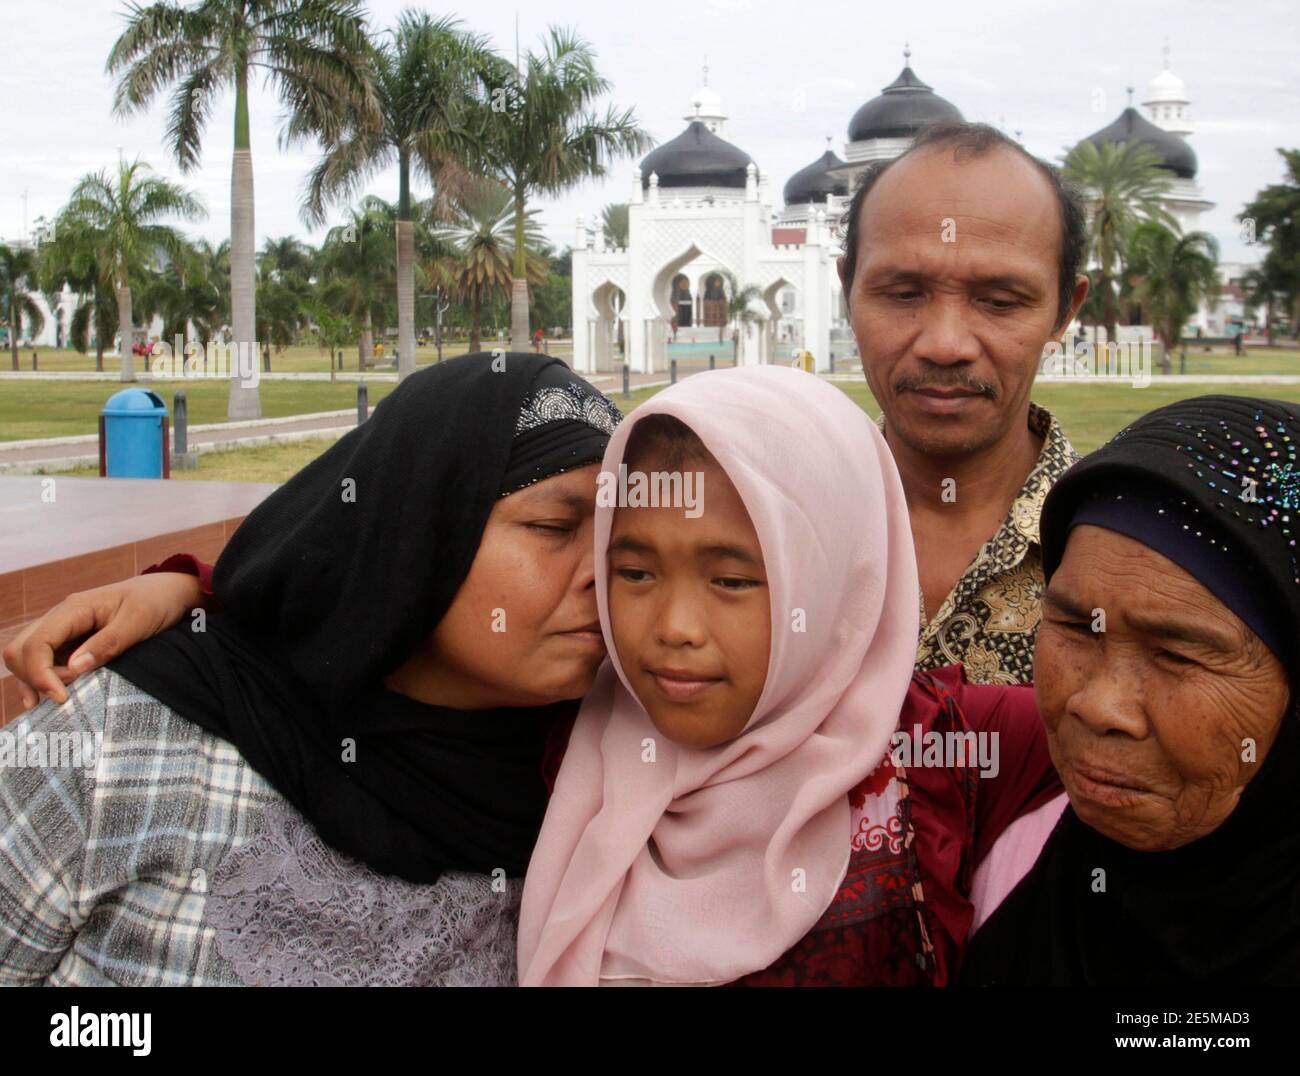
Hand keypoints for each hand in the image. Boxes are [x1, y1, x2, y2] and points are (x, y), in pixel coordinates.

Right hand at [3, 572, 203, 709]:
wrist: (169, 591)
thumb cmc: (156, 602)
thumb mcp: (138, 622)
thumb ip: (107, 644)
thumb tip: (73, 669)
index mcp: (74, 609)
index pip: (35, 644)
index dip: (40, 674)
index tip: (62, 698)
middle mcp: (61, 618)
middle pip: (19, 650)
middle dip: (34, 678)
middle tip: (65, 696)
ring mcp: (63, 630)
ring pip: (26, 657)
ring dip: (35, 681)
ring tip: (60, 702)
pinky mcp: (71, 642)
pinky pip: (44, 661)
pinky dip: (43, 679)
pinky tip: (52, 697)